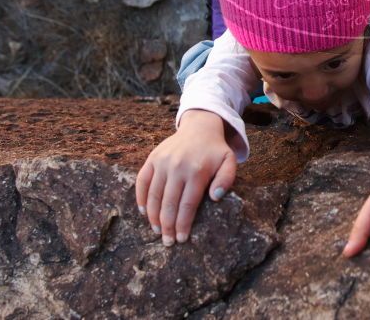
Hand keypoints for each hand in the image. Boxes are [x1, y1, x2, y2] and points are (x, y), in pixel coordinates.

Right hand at [135, 109, 236, 245]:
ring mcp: (162, 162)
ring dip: (153, 216)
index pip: (187, 204)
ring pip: (154, 195)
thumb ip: (226, 179)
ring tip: (157, 231)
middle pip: (169, 204)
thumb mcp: (229, 162)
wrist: (200, 128)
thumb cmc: (216, 151)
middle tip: (167, 242)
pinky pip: (142, 181)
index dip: (183, 224)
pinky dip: (141, 198)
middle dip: (167, 226)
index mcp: (197, 171)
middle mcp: (177, 167)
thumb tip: (215, 198)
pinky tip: (144, 213)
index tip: (182, 239)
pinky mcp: (152, 159)